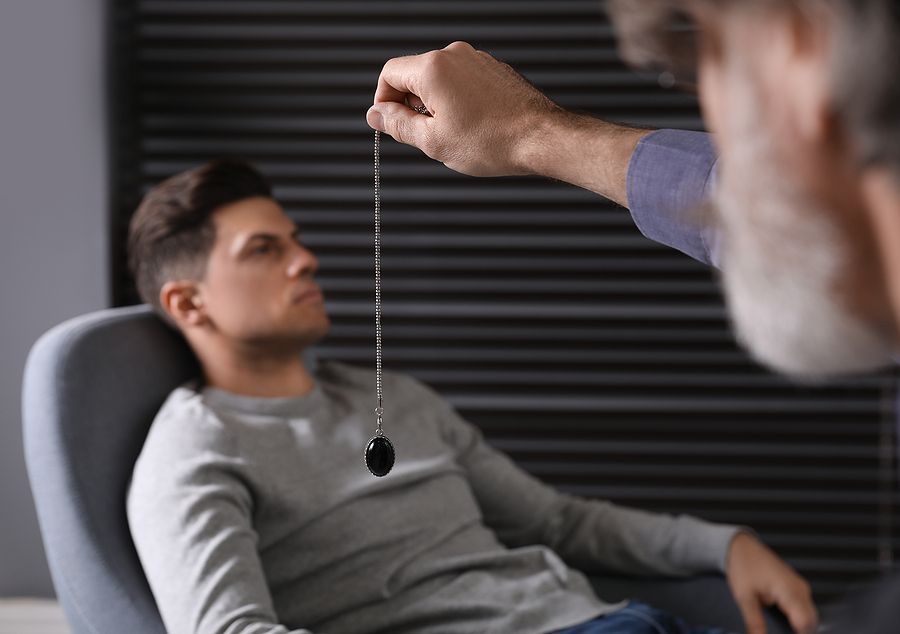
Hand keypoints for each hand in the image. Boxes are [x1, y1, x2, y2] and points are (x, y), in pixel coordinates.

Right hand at [367, 41, 648, 205]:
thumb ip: (397, 125)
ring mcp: (476, 60)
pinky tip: (472, 126)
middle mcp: (454, 55)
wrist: (540, 138)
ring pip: (439, 79)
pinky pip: (462, 81)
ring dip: (435, 105)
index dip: (383, 101)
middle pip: (414, 74)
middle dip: (411, 104)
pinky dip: (458, 101)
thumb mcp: (432, 141)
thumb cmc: (492, 141)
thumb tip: (376, 115)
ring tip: (453, 134)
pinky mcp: (493, 70)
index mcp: (433, 68)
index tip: (389, 123)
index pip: (389, 73)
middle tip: (423, 136)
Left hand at [725, 532, 818, 633]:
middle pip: (811, 622)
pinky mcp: (797, 587)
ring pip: (810, 616)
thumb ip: (755, 622)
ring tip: (780, 628)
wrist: (741, 546)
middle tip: (781, 632)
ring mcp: (800, 587)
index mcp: (790, 591)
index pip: (806, 624)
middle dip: (800, 632)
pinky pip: (804, 608)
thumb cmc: (743, 566)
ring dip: (799, 626)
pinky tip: (783, 622)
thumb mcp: (744, 597)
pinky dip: (797, 618)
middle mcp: (800, 589)